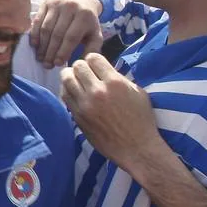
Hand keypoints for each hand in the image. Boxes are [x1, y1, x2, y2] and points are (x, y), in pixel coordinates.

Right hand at [30, 0, 103, 66]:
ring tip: (40, 58)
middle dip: (51, 51)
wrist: (81, 0)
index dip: (62, 52)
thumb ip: (91, 50)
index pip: (71, 37)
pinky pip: (38, 20)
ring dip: (42, 45)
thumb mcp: (95, 35)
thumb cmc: (87, 23)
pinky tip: (34, 45)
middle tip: (47, 64)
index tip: (57, 64)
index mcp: (84, 16)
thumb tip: (81, 64)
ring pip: (46, 28)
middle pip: (57, 33)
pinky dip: (35, 34)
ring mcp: (57, 3)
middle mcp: (70, 7)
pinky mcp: (47, 2)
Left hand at [60, 53, 161, 171]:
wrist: (136, 148)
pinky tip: (72, 91)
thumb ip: (119, 78)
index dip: (93, 59)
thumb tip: (104, 70)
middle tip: (84, 71)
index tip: (95, 64)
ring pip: (67, 80)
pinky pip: (65, 96)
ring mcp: (85, 104)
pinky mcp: (77, 116)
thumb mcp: (137, 93)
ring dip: (70, 76)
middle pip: (78, 66)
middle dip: (80, 66)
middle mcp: (97, 91)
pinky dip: (67, 90)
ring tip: (75, 78)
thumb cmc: (141, 120)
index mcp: (115, 82)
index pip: (93, 58)